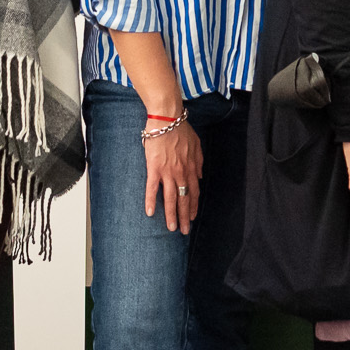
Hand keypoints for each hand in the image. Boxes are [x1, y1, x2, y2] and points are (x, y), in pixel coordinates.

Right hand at [142, 117, 202, 232]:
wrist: (167, 119)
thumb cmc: (181, 129)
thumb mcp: (197, 144)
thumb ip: (199, 161)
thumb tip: (200, 176)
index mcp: (191, 168)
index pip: (194, 192)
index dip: (192, 206)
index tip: (192, 217)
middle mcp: (181, 172)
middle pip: (184, 199)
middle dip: (184, 217)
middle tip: (184, 231)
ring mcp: (168, 171)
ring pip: (170, 198)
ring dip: (171, 214)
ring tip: (171, 228)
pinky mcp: (154, 168)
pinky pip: (152, 188)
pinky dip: (150, 201)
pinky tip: (149, 213)